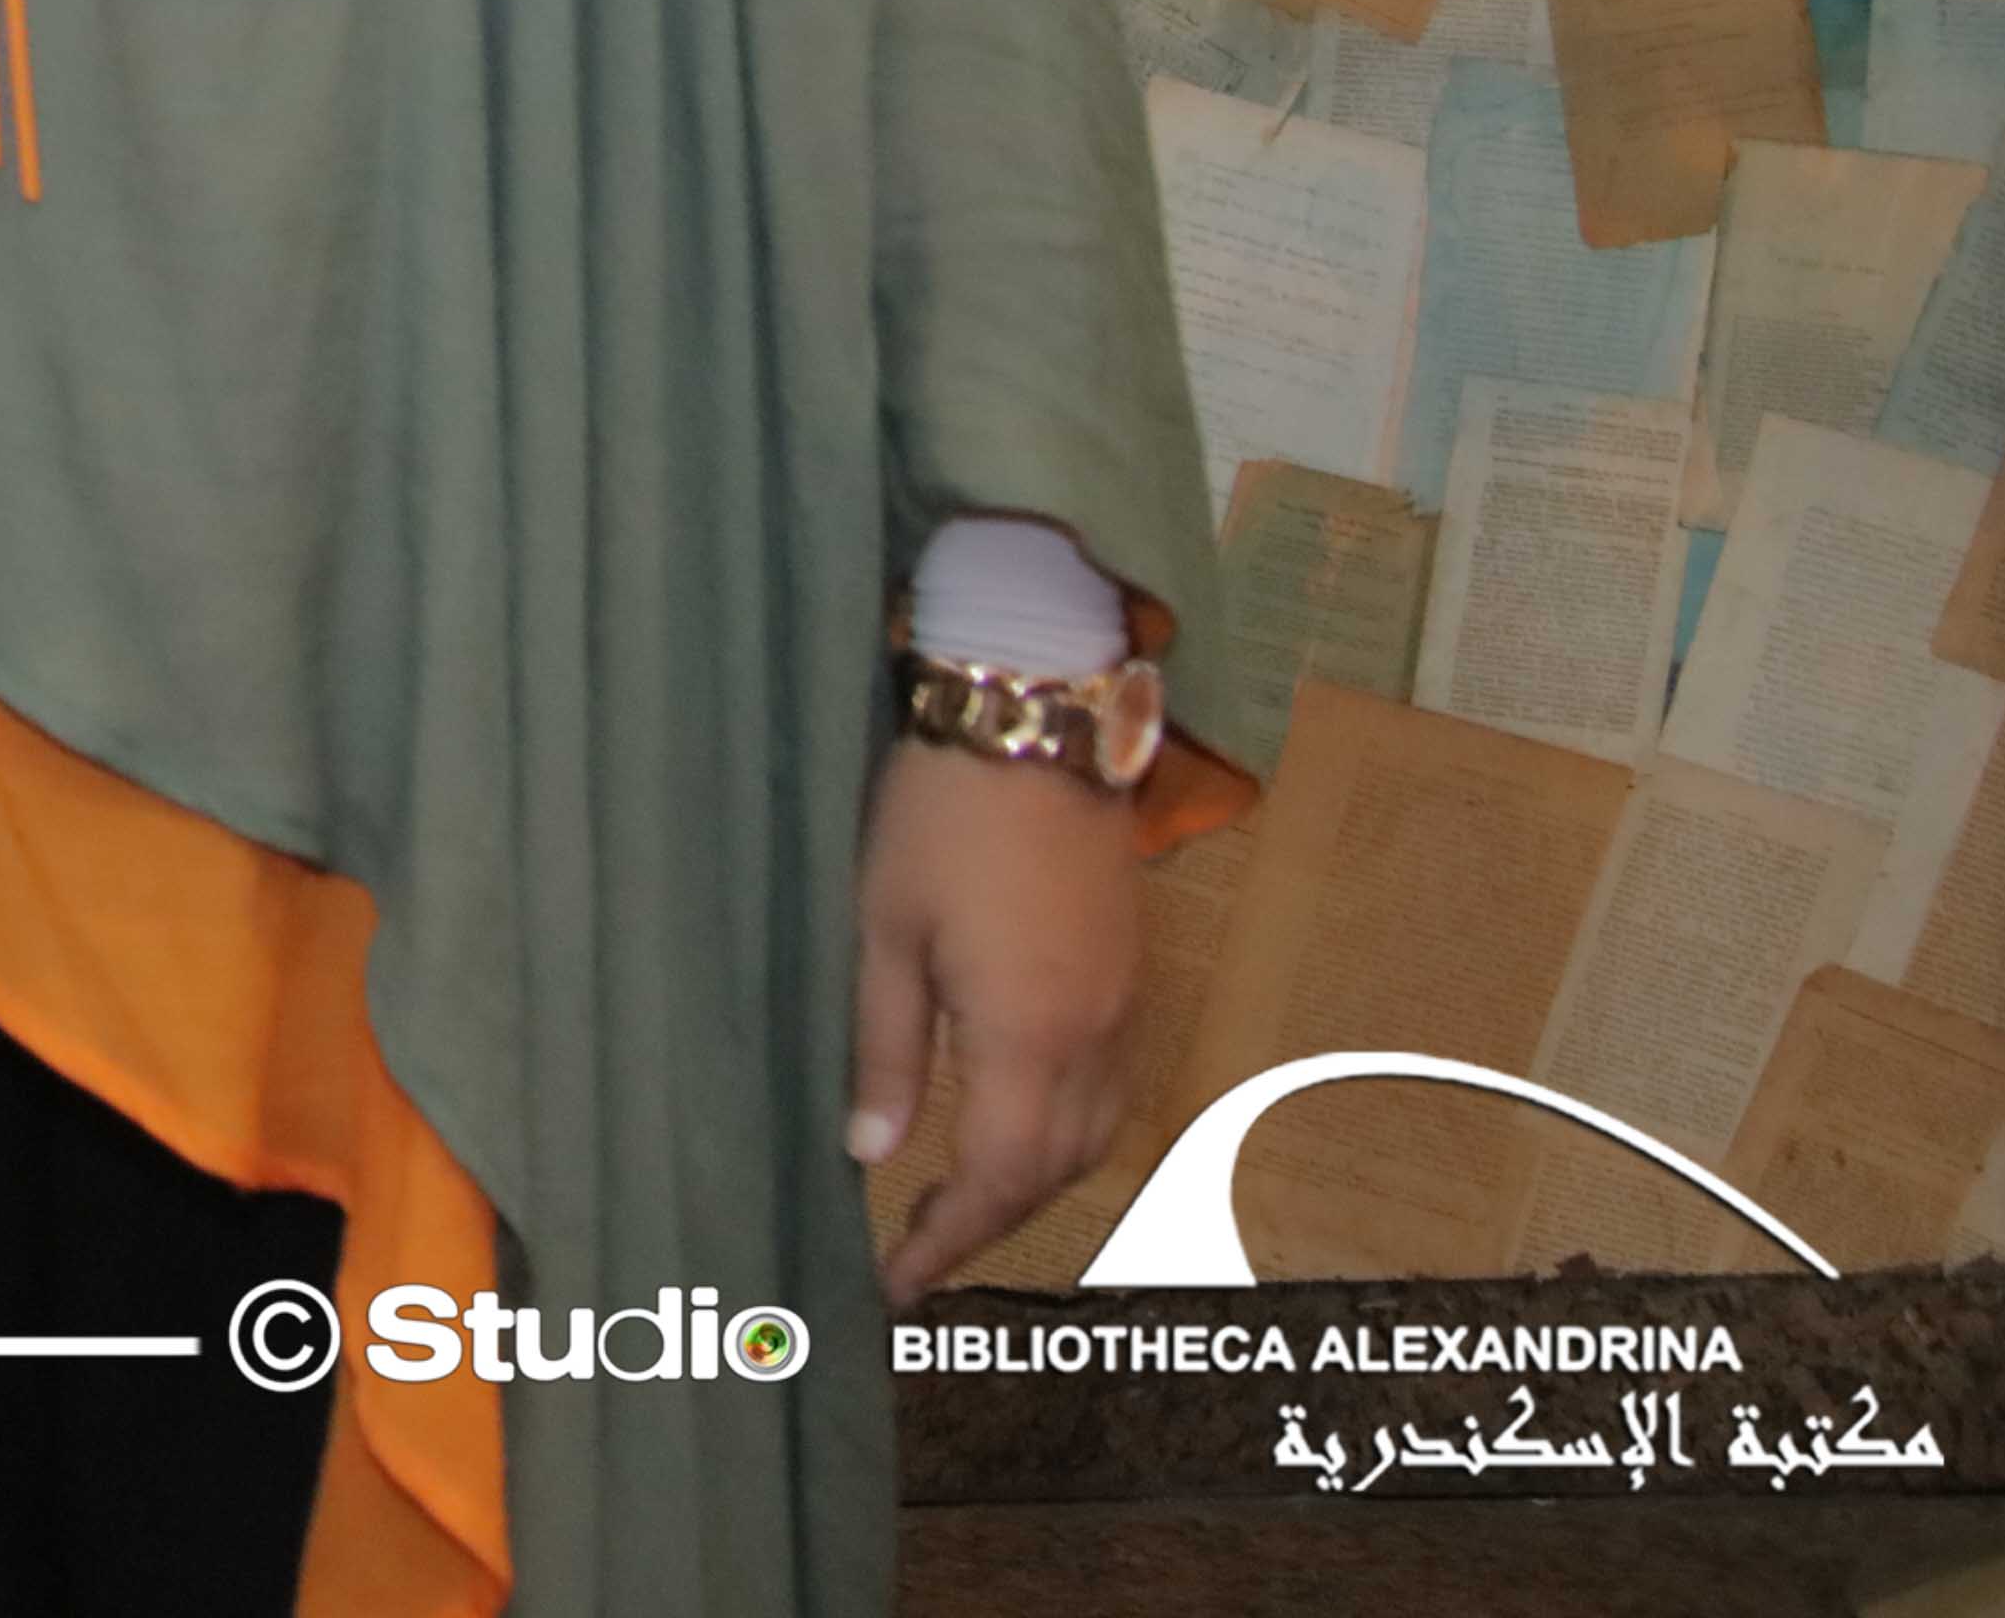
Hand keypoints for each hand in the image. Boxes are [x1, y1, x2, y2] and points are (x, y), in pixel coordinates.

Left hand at [853, 732, 1147, 1293]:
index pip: (1002, 1177)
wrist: (1034, 719)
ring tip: (963, 1202)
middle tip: (920, 1252)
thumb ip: (885, 1049)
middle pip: (1058, 1169)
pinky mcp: (1132, 971)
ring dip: (1036, 1182)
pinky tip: (1021, 1124)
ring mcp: (1125, 1002)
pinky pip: (1113, 1086)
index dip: (951, 1239)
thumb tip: (872, 1153)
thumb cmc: (940, 816)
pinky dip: (1069, 1130)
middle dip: (992, 1222)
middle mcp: (1096, 1034)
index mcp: (1029, 1032)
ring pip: (1098, 1134)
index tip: (900, 1285)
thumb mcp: (883, 930)